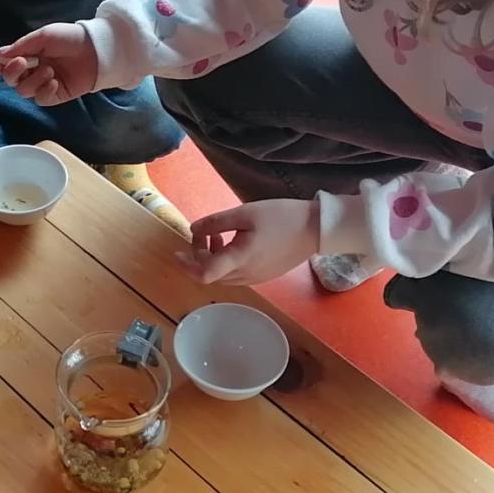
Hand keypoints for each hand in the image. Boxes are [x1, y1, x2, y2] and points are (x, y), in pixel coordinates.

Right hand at [0, 24, 98, 104]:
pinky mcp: (55, 96)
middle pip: (12, 81)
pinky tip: (54, 82)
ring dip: (33, 80)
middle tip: (23, 63)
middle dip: (13, 73)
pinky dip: (45, 91)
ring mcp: (44, 84)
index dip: (0, 66)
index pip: (7, 65)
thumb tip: (0, 54)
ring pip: (24, 91)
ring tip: (49, 69)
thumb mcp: (44, 36)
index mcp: (29, 55)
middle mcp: (33, 71)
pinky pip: (41, 99)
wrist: (96, 49)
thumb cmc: (70, 38)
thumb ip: (22, 46)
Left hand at [176, 198, 320, 285]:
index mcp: (239, 260)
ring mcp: (255, 278)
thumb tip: (193, 230)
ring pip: (223, 275)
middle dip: (198, 255)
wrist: (316, 229)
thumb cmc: (281, 217)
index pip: (204, 274)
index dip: (186, 265)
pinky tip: (233, 243)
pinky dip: (226, 262)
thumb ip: (216, 223)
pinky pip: (236, 274)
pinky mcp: (264, 276)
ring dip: (212, 258)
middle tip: (201, 232)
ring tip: (216, 235)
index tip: (177, 251)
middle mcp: (245, 275)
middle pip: (210, 274)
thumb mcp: (245, 213)